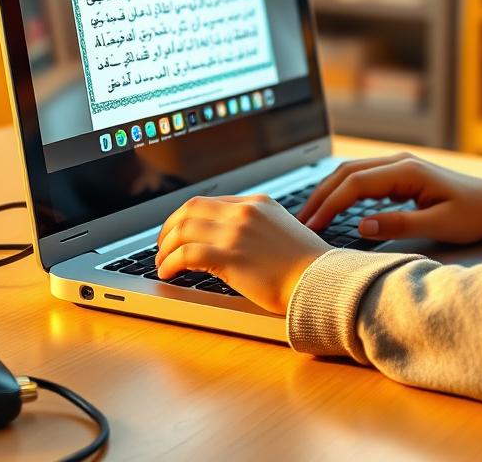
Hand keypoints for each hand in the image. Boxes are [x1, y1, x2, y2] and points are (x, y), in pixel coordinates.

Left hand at [155, 194, 330, 313]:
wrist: (320, 279)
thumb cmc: (305, 264)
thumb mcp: (281, 229)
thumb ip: (256, 226)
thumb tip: (230, 237)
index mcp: (257, 203)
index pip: (208, 202)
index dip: (185, 217)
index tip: (177, 233)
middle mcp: (244, 213)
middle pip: (190, 210)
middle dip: (168, 228)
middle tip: (162, 246)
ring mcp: (236, 233)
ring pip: (184, 230)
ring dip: (165, 247)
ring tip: (162, 262)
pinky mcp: (230, 256)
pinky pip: (187, 254)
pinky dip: (170, 262)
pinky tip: (168, 272)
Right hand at [297, 152, 481, 244]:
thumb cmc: (474, 214)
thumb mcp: (440, 225)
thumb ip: (400, 225)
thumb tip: (361, 226)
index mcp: (407, 171)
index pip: (355, 183)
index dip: (329, 205)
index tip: (311, 227)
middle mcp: (400, 162)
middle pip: (346, 173)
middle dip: (320, 196)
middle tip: (298, 223)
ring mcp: (400, 166)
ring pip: (352, 173)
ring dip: (328, 192)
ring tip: (309, 217)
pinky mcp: (401, 175)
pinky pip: (364, 179)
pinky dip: (343, 192)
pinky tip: (333, 208)